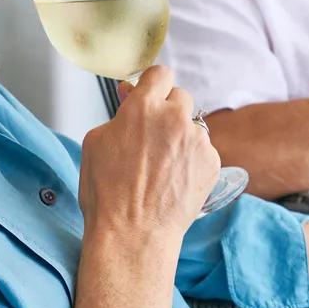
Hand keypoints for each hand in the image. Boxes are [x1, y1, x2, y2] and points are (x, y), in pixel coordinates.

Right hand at [77, 65, 214, 240]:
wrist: (134, 233)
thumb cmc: (108, 194)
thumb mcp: (96, 143)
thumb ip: (119, 113)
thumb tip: (132, 95)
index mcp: (143, 108)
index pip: (160, 74)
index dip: (154, 84)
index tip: (152, 93)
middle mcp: (175, 118)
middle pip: (180, 97)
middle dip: (168, 111)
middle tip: (153, 136)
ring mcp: (197, 140)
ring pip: (192, 126)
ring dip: (181, 138)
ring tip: (161, 167)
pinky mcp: (212, 162)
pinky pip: (203, 151)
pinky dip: (192, 160)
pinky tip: (175, 179)